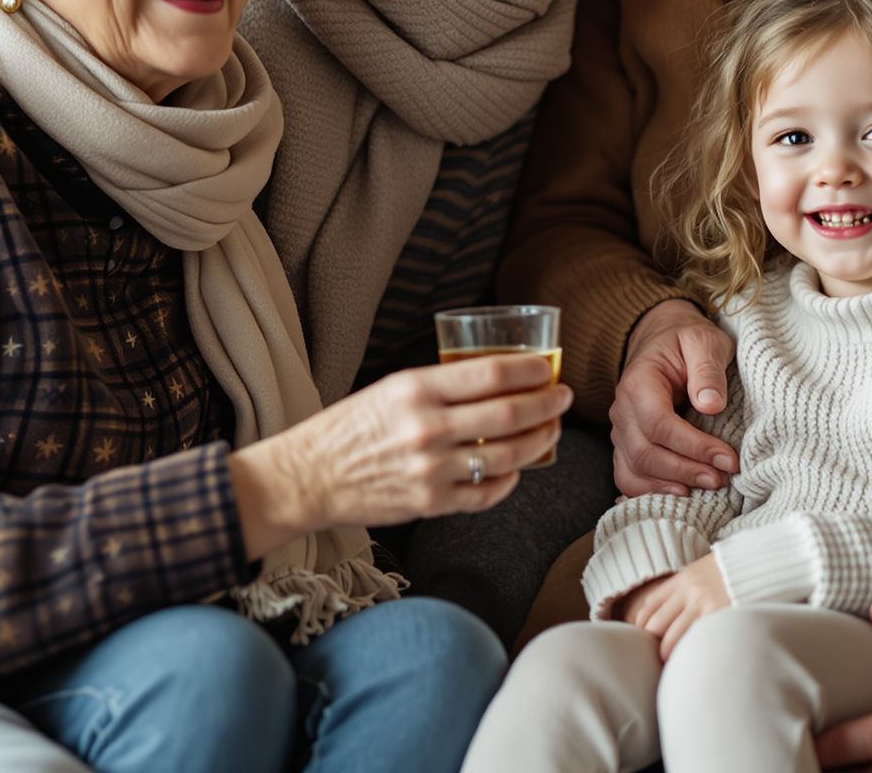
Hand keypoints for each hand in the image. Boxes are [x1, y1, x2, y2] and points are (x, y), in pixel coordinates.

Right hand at [232, 353, 567, 555]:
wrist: (309, 476)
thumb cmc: (349, 428)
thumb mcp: (391, 389)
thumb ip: (439, 386)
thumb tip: (496, 379)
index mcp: (415, 389)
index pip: (491, 374)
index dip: (531, 369)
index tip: (549, 367)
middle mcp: (427, 428)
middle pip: (509, 414)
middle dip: (546, 404)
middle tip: (562, 397)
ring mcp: (431, 470)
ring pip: (508, 456)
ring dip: (538, 442)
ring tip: (549, 430)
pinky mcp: (431, 504)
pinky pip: (487, 493)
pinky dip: (510, 480)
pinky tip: (517, 469)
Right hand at [611, 300, 738, 496]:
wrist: (662, 339)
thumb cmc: (685, 340)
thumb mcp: (704, 340)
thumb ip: (707, 369)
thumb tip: (710, 405)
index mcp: (638, 382)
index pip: (659, 424)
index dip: (693, 447)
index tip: (728, 459)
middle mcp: (622, 410)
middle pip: (644, 453)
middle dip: (685, 471)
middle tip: (721, 478)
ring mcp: (621, 430)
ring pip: (633, 471)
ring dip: (668, 486)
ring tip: (705, 489)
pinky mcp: (627, 445)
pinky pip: (628, 477)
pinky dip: (649, 493)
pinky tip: (677, 497)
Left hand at [618, 554, 730, 661]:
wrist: (766, 562)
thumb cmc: (736, 572)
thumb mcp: (706, 571)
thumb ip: (688, 589)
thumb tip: (668, 612)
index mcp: (684, 578)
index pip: (650, 604)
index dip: (642, 625)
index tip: (644, 638)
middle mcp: (690, 591)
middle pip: (656, 624)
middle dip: (654, 644)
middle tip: (658, 657)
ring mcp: (705, 604)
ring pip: (672, 639)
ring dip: (670, 655)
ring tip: (674, 664)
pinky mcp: (722, 616)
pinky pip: (697, 640)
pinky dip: (691, 652)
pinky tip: (693, 660)